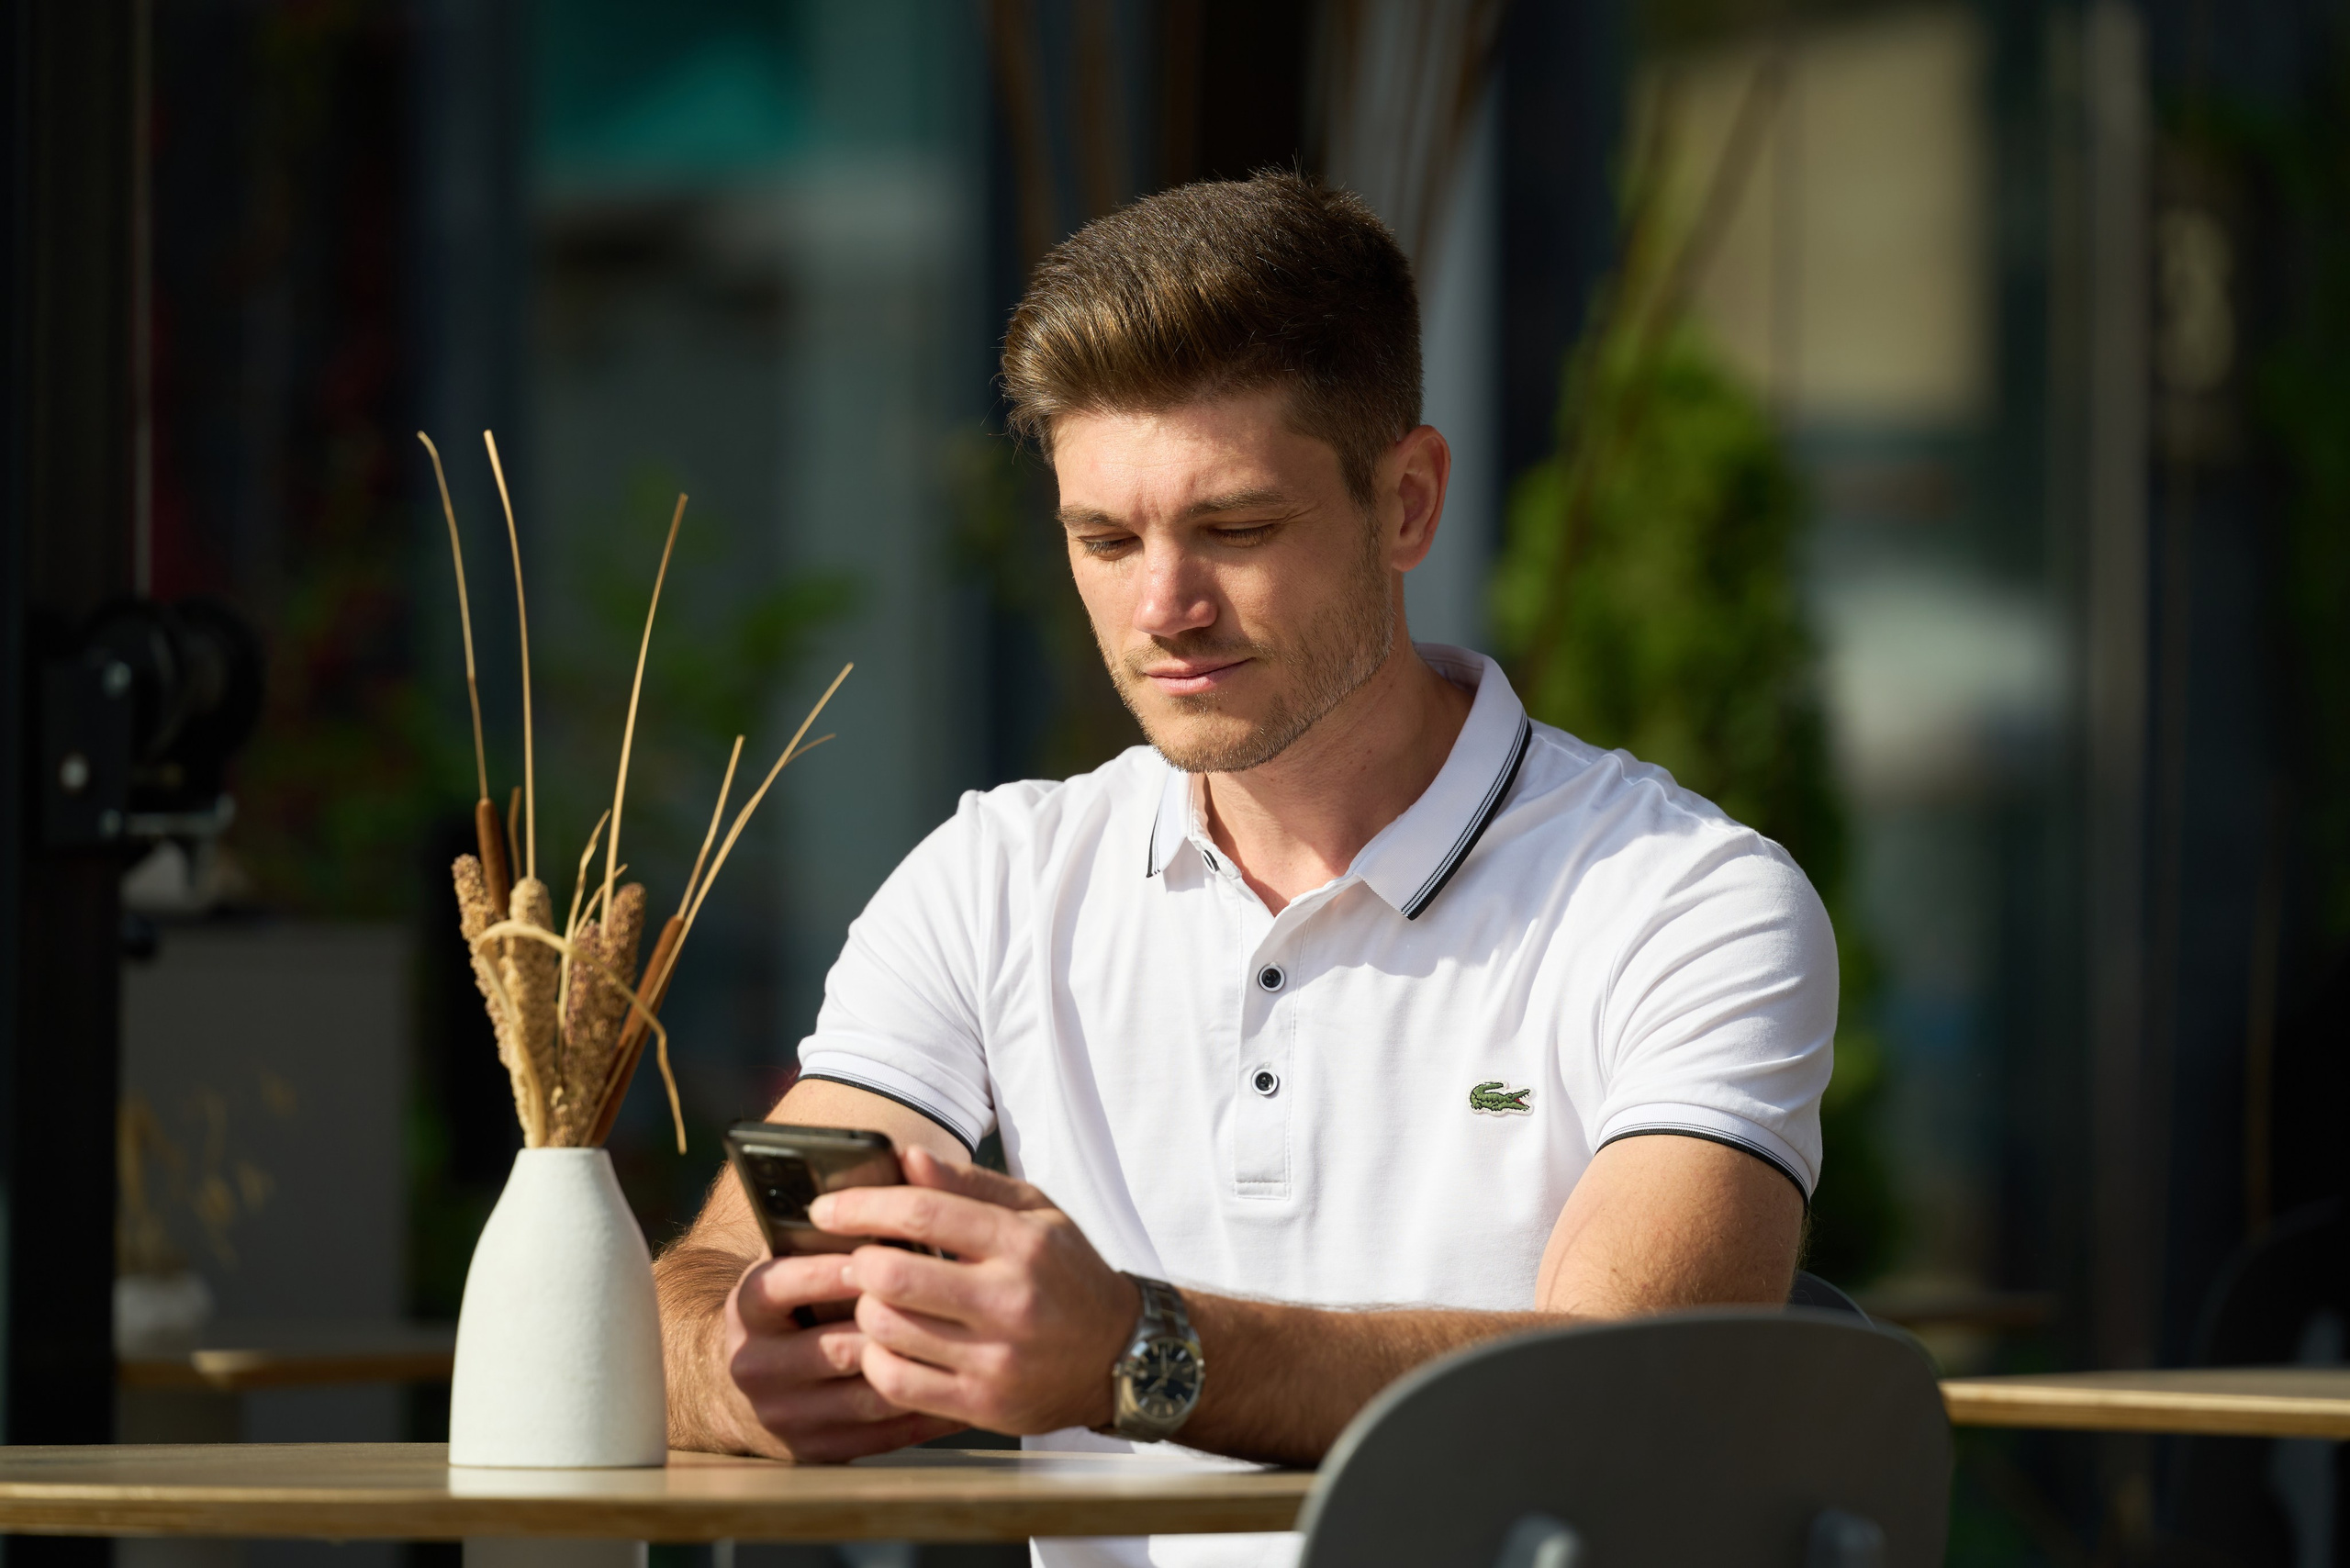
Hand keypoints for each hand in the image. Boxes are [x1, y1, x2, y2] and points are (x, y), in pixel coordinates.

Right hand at [724, 1252, 962, 1461]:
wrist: (745, 1390)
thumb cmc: (793, 1309)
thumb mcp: (791, 1265)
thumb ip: (828, 1234)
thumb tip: (894, 1179)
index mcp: (749, 1307)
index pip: (786, 1285)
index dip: (835, 1272)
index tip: (883, 1258)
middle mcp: (756, 1363)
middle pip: (837, 1348)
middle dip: (896, 1327)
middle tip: (950, 1307)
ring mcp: (783, 1414)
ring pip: (866, 1396)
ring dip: (919, 1372)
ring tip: (966, 1350)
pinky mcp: (813, 1451)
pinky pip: (881, 1436)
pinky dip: (925, 1413)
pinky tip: (957, 1388)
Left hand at [809, 1147, 1142, 1435]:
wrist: (1123, 1356)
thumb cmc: (1069, 1275)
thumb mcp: (1036, 1213)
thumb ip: (969, 1184)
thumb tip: (906, 1158)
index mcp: (1023, 1242)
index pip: (922, 1212)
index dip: (861, 1207)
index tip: (827, 1210)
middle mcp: (1011, 1300)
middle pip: (893, 1275)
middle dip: (858, 1263)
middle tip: (859, 1261)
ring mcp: (996, 1358)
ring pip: (887, 1330)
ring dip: (866, 1311)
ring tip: (878, 1301)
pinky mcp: (983, 1405)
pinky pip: (896, 1382)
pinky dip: (876, 1359)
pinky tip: (889, 1343)